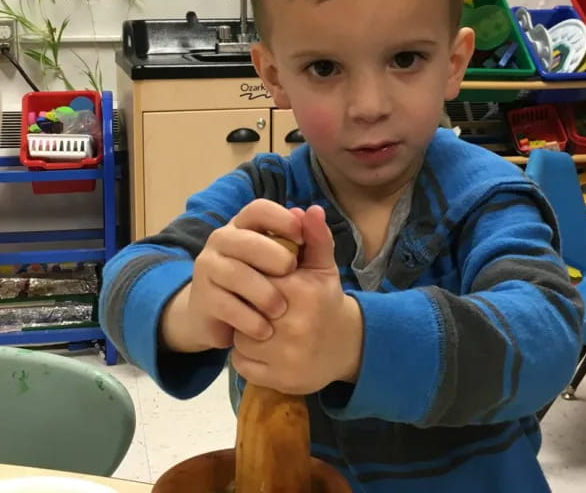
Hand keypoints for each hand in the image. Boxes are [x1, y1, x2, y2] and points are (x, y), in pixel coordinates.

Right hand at [161, 199, 302, 353]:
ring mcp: (208, 267)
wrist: (227, 322)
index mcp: (244, 226)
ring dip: (263, 293)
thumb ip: (312, 239)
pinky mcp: (202, 297)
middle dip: (272, 256)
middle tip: (292, 273)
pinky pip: (225, 305)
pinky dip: (249, 319)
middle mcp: (221, 240)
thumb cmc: (268, 285)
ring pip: (234, 273)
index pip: (258, 209)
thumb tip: (315, 211)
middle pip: (245, 240)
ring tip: (281, 310)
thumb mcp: (296, 263)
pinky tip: (265, 330)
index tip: (301, 239)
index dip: (281, 219)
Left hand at [231, 205, 363, 394]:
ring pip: (240, 337)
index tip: (260, 282)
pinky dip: (246, 357)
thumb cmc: (326, 301)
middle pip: (244, 308)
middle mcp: (294, 325)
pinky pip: (241, 363)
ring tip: (261, 327)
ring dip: (244, 332)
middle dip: (247, 306)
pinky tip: (263, 348)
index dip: (252, 280)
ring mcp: (286, 356)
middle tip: (257, 306)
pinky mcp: (279, 378)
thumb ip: (314, 236)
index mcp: (301, 292)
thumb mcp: (323, 267)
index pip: (255, 279)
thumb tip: (306, 208)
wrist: (345, 346)